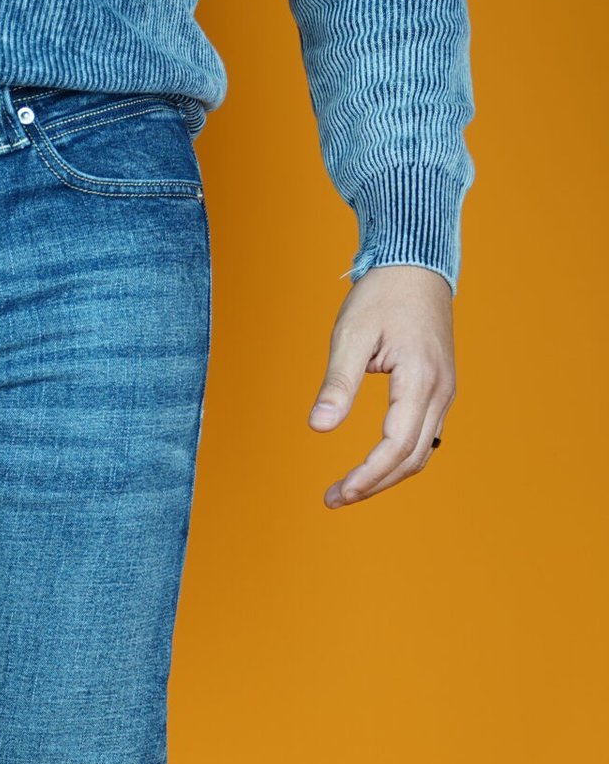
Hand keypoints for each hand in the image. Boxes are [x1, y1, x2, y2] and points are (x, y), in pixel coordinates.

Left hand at [308, 265, 456, 508]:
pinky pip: (424, 436)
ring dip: (387, 476)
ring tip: (348, 489)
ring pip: (422, 451)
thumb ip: (338, 383)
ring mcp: (444, 391)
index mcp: (420, 379)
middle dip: (373, 485)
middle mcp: (440, 390)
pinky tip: (372, 466)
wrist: (416, 264)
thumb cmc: (381, 294)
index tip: (338, 493)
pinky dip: (399, 458)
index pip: (396, 445)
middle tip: (333, 499)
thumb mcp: (351, 335)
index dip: (368, 475)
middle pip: (411, 458)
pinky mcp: (439, 389)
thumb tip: (319, 427)